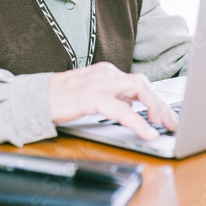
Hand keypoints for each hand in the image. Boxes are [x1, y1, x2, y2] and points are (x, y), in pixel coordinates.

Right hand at [48, 62, 177, 140]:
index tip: (167, 116)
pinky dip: (137, 122)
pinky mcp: (90, 97)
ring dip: (155, 108)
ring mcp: (98, 84)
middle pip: (143, 84)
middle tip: (171, 123)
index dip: (156, 100)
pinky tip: (147, 132)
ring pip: (137, 90)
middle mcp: (106, 74)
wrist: (34, 99)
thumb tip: (134, 106)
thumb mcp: (93, 94)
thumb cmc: (61, 98)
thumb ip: (113, 96)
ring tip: (163, 126)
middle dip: (160, 104)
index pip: (139, 83)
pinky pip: (120, 109)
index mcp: (107, 72)